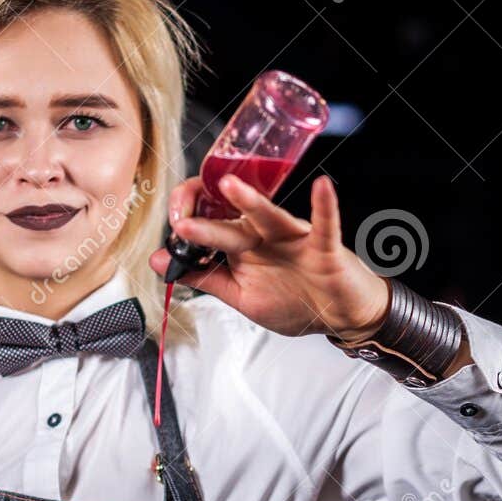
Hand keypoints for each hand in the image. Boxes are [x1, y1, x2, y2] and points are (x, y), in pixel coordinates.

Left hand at [148, 173, 391, 340]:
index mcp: (244, 247)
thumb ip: (204, 277)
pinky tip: (322, 189)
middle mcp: (265, 238)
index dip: (190, 225)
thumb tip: (159, 261)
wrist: (342, 314)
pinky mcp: (324, 248)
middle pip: (231, 225)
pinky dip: (325, 207)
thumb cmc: (297, 302)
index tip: (172, 230)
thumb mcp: (242, 295)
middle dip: (205, 222)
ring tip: (228, 185)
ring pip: (269, 217)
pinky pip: (325, 225)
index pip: (211, 226)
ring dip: (250, 202)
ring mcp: (294, 240)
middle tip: (181, 219)